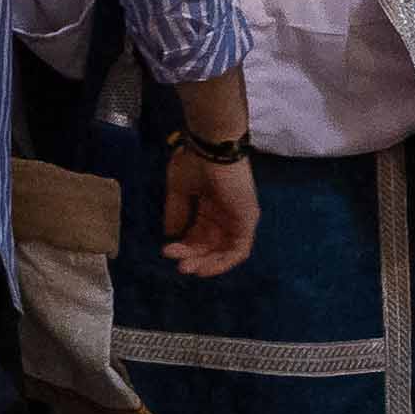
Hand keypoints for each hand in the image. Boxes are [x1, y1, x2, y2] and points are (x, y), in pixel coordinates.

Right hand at [161, 145, 258, 277]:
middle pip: (211, 246)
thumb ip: (177, 213)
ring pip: (224, 251)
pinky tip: (203, 267)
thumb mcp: (179, 190)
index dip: (184, 247)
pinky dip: (222, 262)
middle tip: (177, 264)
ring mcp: (239, 218)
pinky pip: (238, 250)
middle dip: (193, 257)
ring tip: (187, 267)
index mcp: (211, 206)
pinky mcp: (247, 220)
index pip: (199, 235)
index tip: (167, 250)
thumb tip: (171, 235)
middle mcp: (226, 215)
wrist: (210, 146)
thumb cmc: (194, 161)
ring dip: (205, 263)